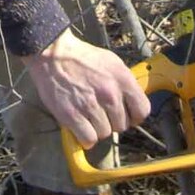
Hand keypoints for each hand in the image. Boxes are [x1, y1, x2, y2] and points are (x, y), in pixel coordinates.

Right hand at [26, 28, 149, 146]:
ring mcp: (91, 105)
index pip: (142, 110)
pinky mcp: (72, 115)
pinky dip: (85, 137)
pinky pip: (89, 139)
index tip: (126, 115)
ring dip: (97, 128)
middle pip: (122, 125)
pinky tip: (80, 126)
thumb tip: (133, 102)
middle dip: (112, 121)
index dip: (135, 116)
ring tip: (88, 115)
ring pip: (105, 134)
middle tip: (101, 112)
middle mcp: (109, 93)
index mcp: (122, 79)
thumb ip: (125, 83)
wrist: (52, 55)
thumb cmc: (82, 58)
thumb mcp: (112, 63)